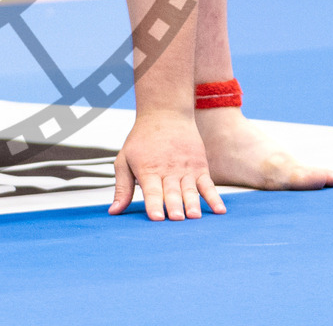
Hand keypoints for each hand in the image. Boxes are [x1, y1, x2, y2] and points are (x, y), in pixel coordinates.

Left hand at [110, 110, 224, 220]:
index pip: (151, 189)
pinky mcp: (200, 168)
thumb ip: (122, 187)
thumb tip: (113, 211)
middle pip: (171, 191)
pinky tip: (219, 210)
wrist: (165, 113)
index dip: (153, 203)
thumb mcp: (125, 160)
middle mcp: (167, 171)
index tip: (156, 217)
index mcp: (148, 169)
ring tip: (193, 216)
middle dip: (173, 206)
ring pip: (189, 190)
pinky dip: (214, 198)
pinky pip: (208, 185)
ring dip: (192, 203)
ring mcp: (185, 170)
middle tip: (176, 218)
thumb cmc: (143, 139)